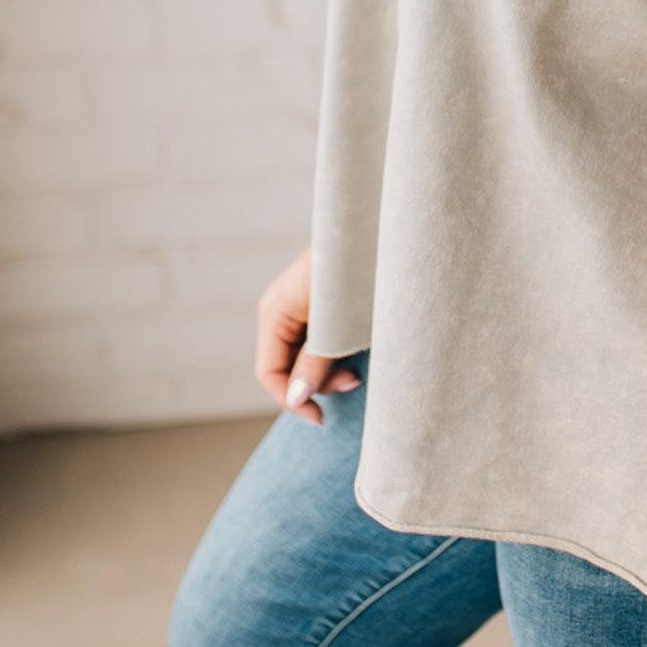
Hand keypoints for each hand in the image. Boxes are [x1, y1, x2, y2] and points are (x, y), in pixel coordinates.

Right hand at [254, 244, 361, 422]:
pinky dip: (332, 352)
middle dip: (317, 382)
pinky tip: (354, 350)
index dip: (291, 400)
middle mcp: (278, 309)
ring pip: (303, 354)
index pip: (269, 372)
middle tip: (354, 382)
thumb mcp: (335, 326)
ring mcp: (296, 304)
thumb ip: (314, 364)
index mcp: (274, 312)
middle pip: (286, 365)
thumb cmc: (357, 272)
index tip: (322, 417)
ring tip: (358, 368)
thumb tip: (294, 399)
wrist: (378, 228)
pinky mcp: (316, 302)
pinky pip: (315, 339)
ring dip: (328, 368)